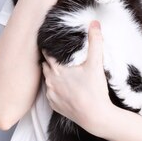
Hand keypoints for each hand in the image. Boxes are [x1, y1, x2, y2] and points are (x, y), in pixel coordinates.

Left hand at [41, 21, 113, 135]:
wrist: (96, 117)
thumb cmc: (94, 90)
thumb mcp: (96, 63)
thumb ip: (95, 41)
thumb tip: (94, 23)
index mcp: (57, 69)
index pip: (46, 53)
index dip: (49, 47)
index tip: (52, 41)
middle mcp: (50, 81)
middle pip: (45, 65)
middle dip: (50, 59)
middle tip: (58, 54)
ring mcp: (51, 94)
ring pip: (47, 79)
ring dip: (52, 74)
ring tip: (62, 70)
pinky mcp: (54, 105)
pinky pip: (50, 92)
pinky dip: (55, 88)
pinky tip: (65, 86)